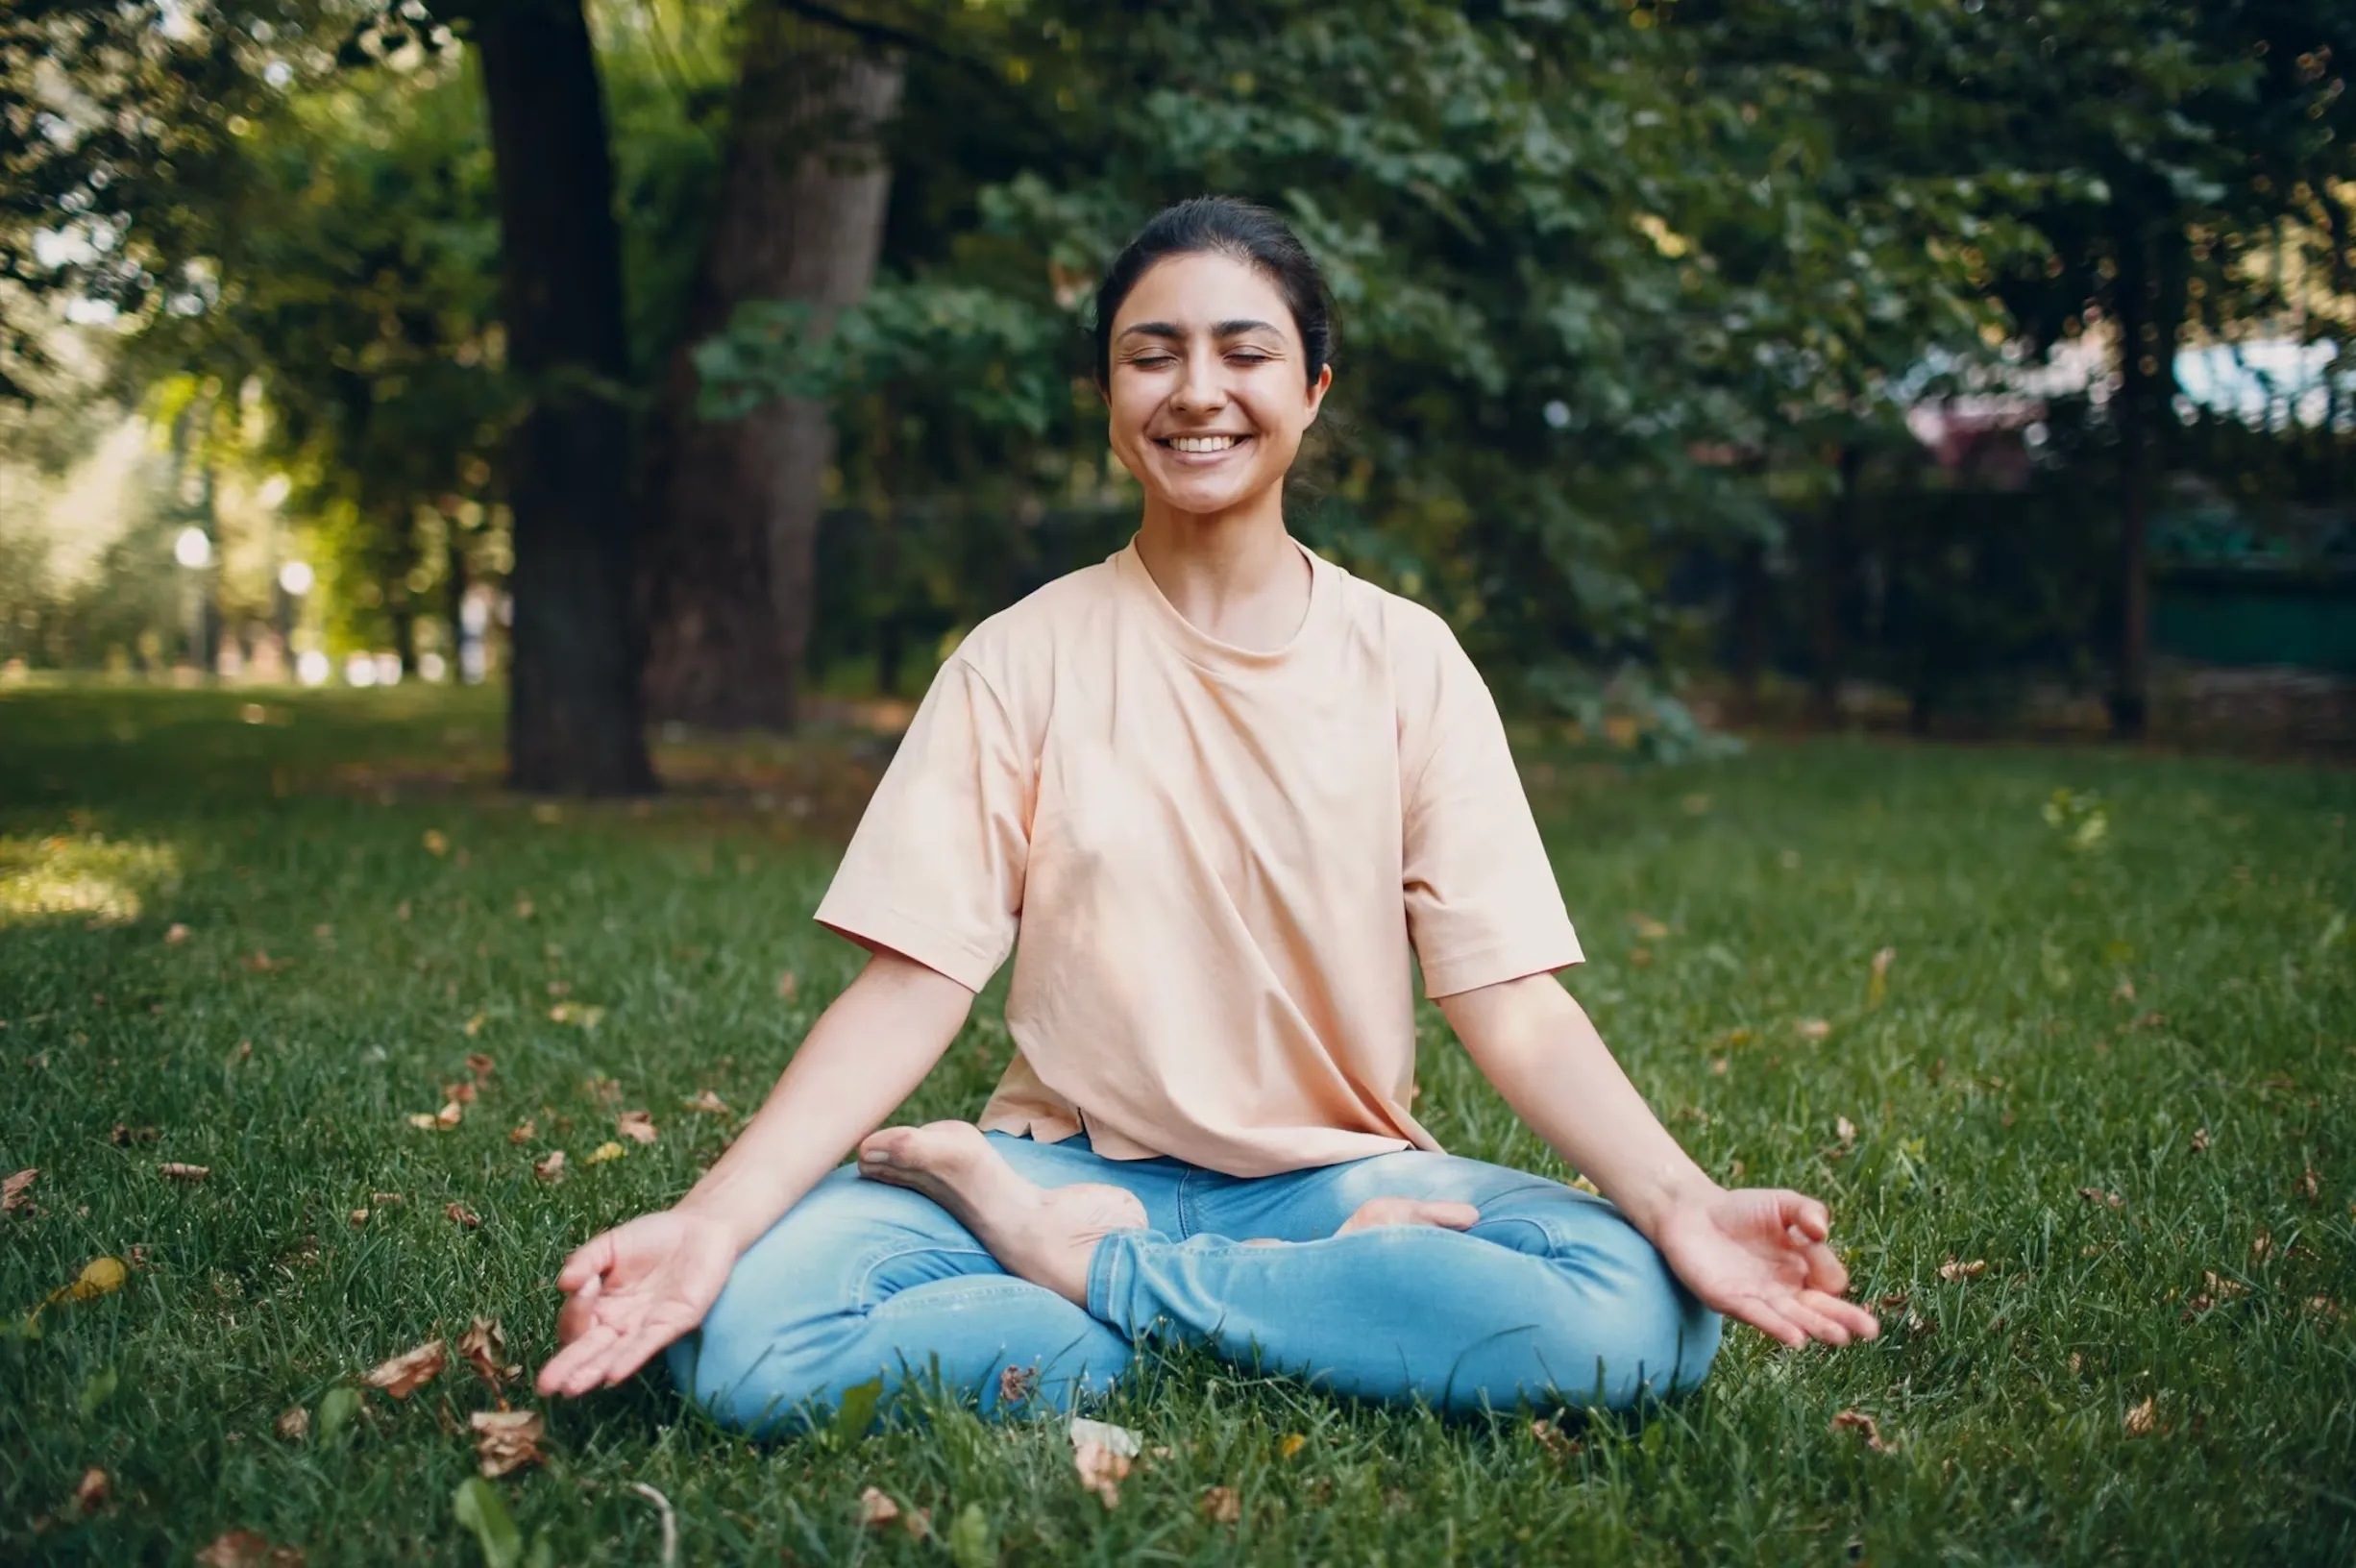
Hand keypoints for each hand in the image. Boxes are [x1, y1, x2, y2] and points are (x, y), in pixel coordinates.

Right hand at [535, 1208, 740, 1396]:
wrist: (702, 1227)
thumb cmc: (654, 1236)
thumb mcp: (611, 1244)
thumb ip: (586, 1260)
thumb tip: (563, 1283)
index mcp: (602, 1304)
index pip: (576, 1321)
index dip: (575, 1309)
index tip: (586, 1283)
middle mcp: (620, 1322)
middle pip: (589, 1348)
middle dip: (567, 1366)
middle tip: (544, 1386)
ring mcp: (646, 1326)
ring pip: (614, 1354)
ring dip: (593, 1371)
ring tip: (572, 1388)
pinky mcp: (673, 1324)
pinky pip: (648, 1345)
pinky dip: (630, 1359)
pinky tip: (613, 1374)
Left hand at [1651, 1186, 1880, 1347]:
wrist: (1691, 1212)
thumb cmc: (1741, 1209)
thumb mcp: (1782, 1204)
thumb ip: (1808, 1211)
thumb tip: (1822, 1232)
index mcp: (1802, 1268)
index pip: (1830, 1280)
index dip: (1831, 1272)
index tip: (1822, 1255)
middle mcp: (1785, 1289)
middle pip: (1820, 1308)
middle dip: (1844, 1318)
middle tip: (1869, 1331)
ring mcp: (1760, 1298)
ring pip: (1794, 1318)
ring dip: (1816, 1327)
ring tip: (1839, 1337)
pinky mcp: (1731, 1301)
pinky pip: (1759, 1317)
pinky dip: (1778, 1328)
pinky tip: (1798, 1338)